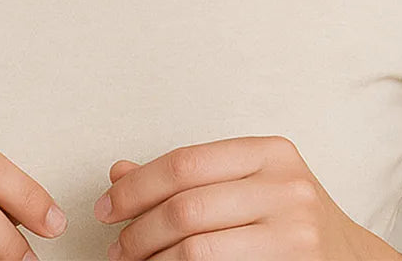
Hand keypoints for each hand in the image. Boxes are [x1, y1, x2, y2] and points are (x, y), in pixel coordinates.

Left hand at [93, 135, 397, 259]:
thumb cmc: (287, 218)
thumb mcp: (244, 184)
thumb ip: (187, 177)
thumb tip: (118, 174)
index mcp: (269, 152)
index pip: (185, 162)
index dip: (137, 187)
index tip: (106, 208)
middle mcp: (286, 187)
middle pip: (187, 208)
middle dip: (138, 231)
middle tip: (116, 248)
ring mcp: (295, 232)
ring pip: (197, 250)